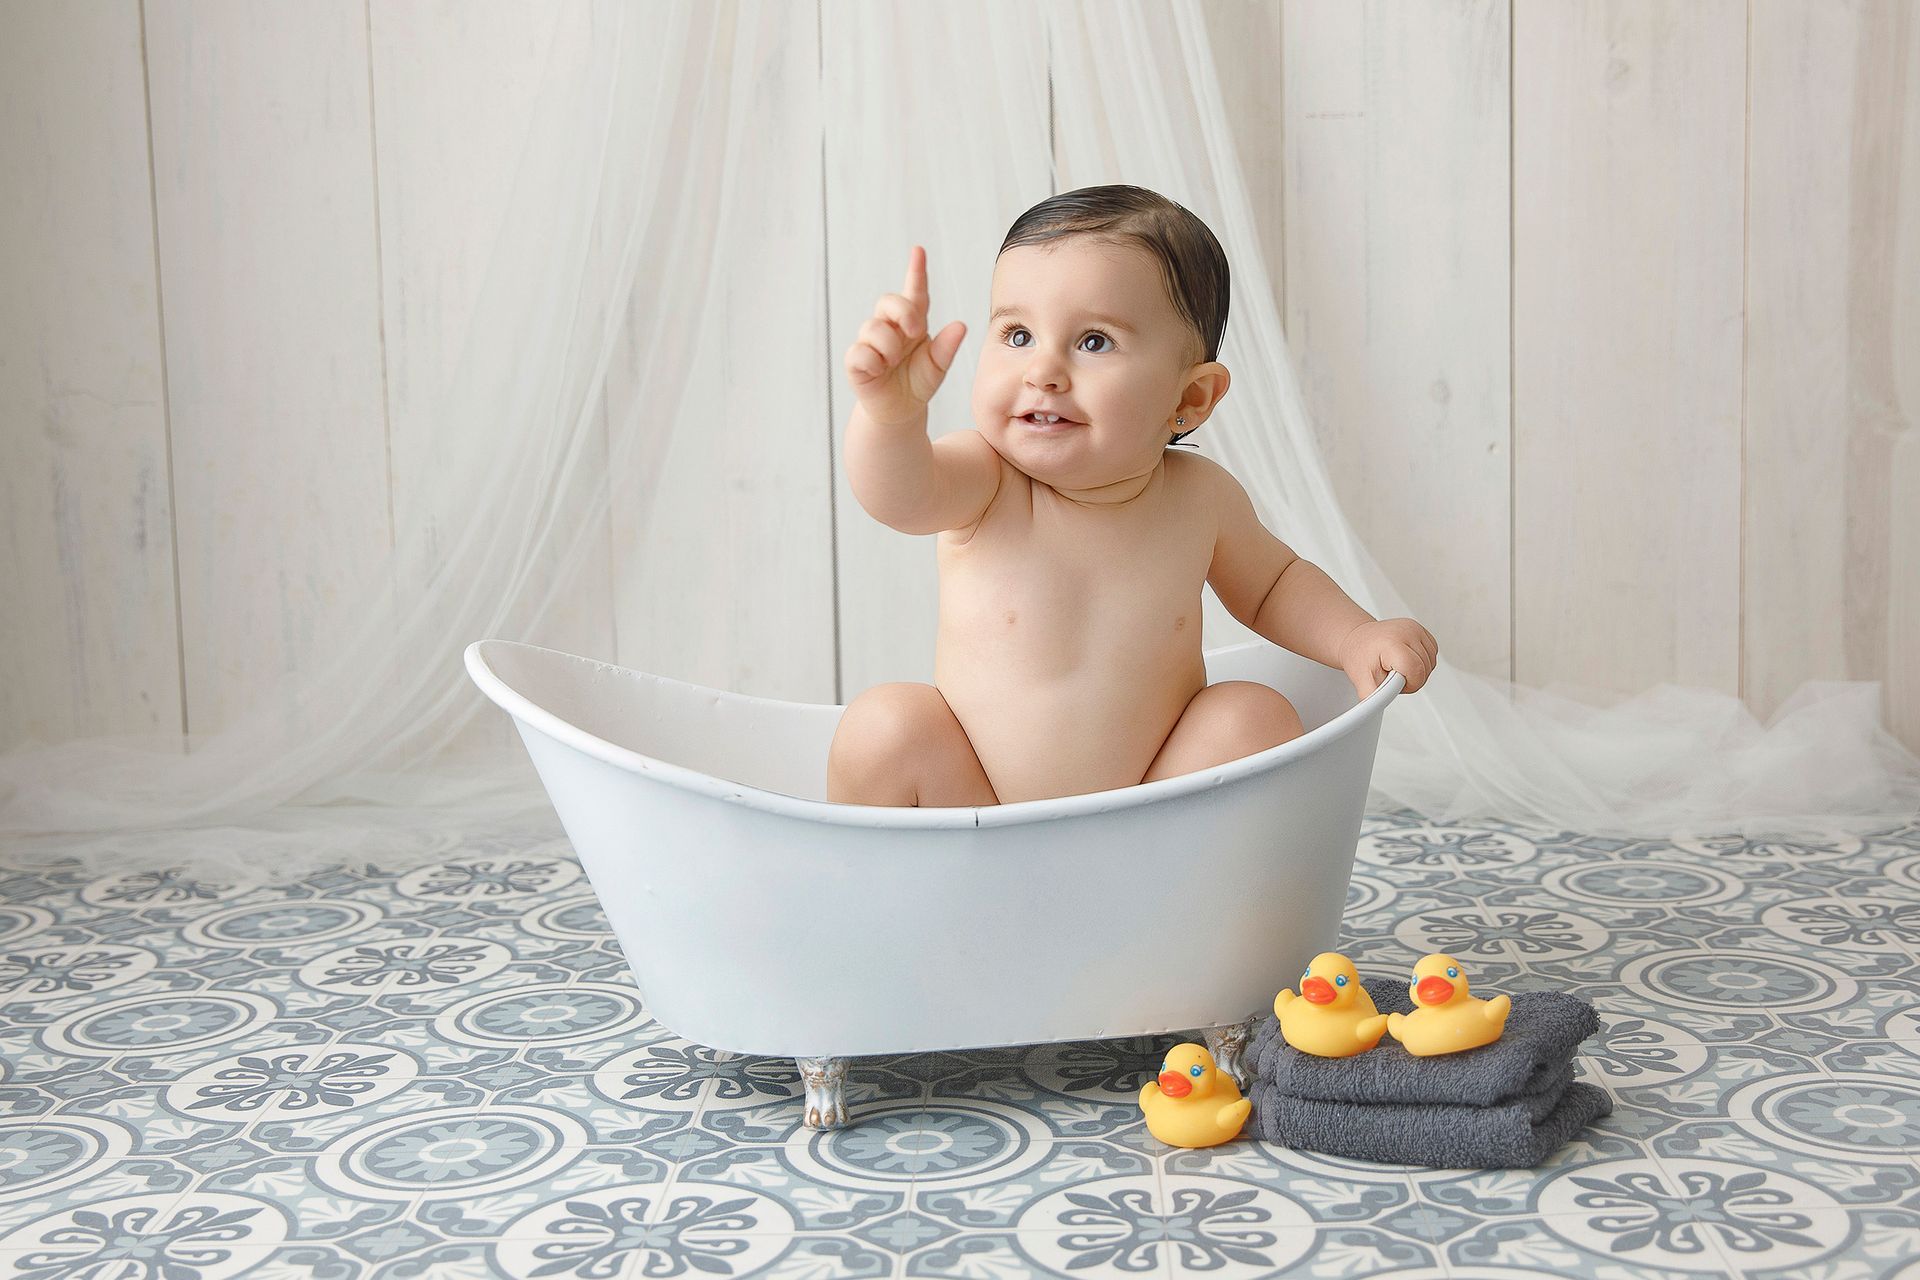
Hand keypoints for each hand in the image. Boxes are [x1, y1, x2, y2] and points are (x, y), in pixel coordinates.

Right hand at [844, 245, 967, 427]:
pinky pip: (860, 351)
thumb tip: (961, 326)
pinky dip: (873, 361)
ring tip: (893, 363)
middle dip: (903, 312)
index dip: (916, 271)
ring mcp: (870, 342)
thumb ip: (947, 347)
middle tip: (915, 332)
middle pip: (888, 301)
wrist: (900, 411)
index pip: (914, 292)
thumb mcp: (938, 366)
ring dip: (889, 346)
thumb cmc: (918, 382)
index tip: (919, 251)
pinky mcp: (856, 360)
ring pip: (873, 328)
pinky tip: (879, 370)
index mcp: (911, 323)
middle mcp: (889, 327)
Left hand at [1338, 618, 1437, 697]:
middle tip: (1392, 675)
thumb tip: (1377, 710)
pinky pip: (1432, 653)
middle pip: (1425, 668)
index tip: (1392, 681)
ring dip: (1417, 671)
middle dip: (1411, 679)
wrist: (1358, 640)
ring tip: (1397, 667)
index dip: (1408, 683)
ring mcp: (1415, 628)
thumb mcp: (1361, 680)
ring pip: (1431, 662)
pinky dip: (1422, 661)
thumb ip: (1373, 697)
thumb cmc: (1359, 657)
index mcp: (1392, 642)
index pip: (1416, 670)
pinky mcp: (1421, 629)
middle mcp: (1407, 631)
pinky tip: (1406, 660)